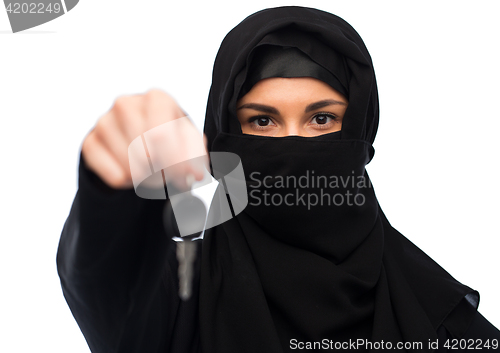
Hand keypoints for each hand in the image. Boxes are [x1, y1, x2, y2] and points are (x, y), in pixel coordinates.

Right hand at [81, 89, 207, 190]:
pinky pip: (114, 176)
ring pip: (129, 168)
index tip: (183, 178)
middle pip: (144, 154)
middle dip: (161, 173)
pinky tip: (132, 171)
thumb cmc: (171, 136)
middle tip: (167, 176)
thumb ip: (196, 157)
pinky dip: (128, 183)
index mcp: (157, 98)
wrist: (142, 136)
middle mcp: (127, 104)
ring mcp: (104, 122)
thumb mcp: (189, 141)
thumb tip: (195, 174)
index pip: (160, 135)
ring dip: (146, 179)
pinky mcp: (90, 142)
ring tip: (152, 171)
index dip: (174, 163)